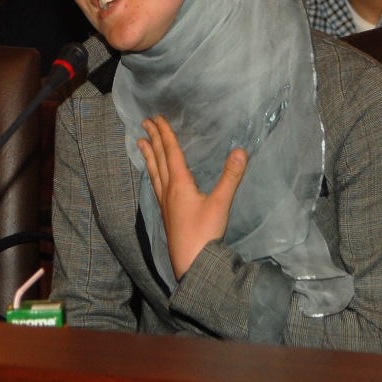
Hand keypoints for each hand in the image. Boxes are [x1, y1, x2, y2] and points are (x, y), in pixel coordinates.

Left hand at [138, 116, 246, 279]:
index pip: (171, 153)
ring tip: (140, 143)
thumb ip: (231, 176)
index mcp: (180, 184)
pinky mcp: (167, 215)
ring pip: (154, 173)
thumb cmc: (205, 234)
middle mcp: (168, 191)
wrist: (191, 263)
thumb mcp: (221, 204)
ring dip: (148, 156)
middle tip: (144, 123)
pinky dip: (153, 174)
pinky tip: (154, 178)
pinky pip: (156, 186)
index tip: (157, 118)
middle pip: (159, 160)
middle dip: (153, 140)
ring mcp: (165, 204)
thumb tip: (240, 151)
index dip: (165, 134)